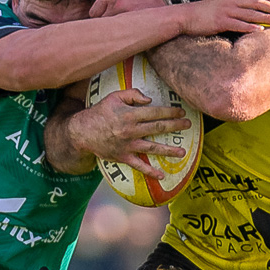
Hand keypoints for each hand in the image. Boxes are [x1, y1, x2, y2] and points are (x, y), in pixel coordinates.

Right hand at [69, 89, 189, 174]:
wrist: (81, 132)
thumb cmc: (99, 112)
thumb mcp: (113, 97)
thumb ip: (132, 94)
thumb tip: (149, 100)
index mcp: (130, 114)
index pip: (155, 112)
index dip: (170, 111)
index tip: (181, 111)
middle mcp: (131, 130)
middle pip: (158, 128)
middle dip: (175, 126)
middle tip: (188, 125)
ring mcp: (128, 145)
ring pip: (152, 148)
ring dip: (169, 151)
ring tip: (182, 152)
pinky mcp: (123, 157)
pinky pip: (139, 166)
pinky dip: (150, 172)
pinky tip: (162, 175)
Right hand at [174, 0, 269, 35]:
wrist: (183, 16)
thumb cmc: (199, 13)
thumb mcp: (216, 7)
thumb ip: (228, 8)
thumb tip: (238, 14)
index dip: (268, 1)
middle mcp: (230, 4)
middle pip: (255, 4)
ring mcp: (226, 12)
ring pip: (250, 14)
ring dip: (265, 17)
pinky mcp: (220, 22)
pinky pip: (238, 25)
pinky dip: (250, 27)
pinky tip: (260, 31)